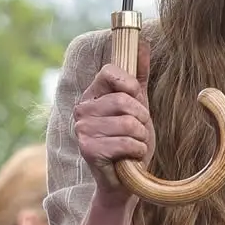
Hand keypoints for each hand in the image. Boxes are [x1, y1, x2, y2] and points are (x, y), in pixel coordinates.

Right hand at [74, 42, 153, 203]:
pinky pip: (127, 142)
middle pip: (125, 100)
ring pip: (129, 123)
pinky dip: (137, 151)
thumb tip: (143, 44)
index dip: (131, 86)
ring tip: (133, 146)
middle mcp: (82, 110)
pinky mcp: (88, 149)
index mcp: (92, 96)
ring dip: (141, 138)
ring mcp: (82, 129)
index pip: (110, 72)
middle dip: (142, 119)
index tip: (137, 101)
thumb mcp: (138, 107)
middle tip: (137, 132)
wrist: (124, 181)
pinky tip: (129, 158)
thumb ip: (139, 77)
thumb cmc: (131, 142)